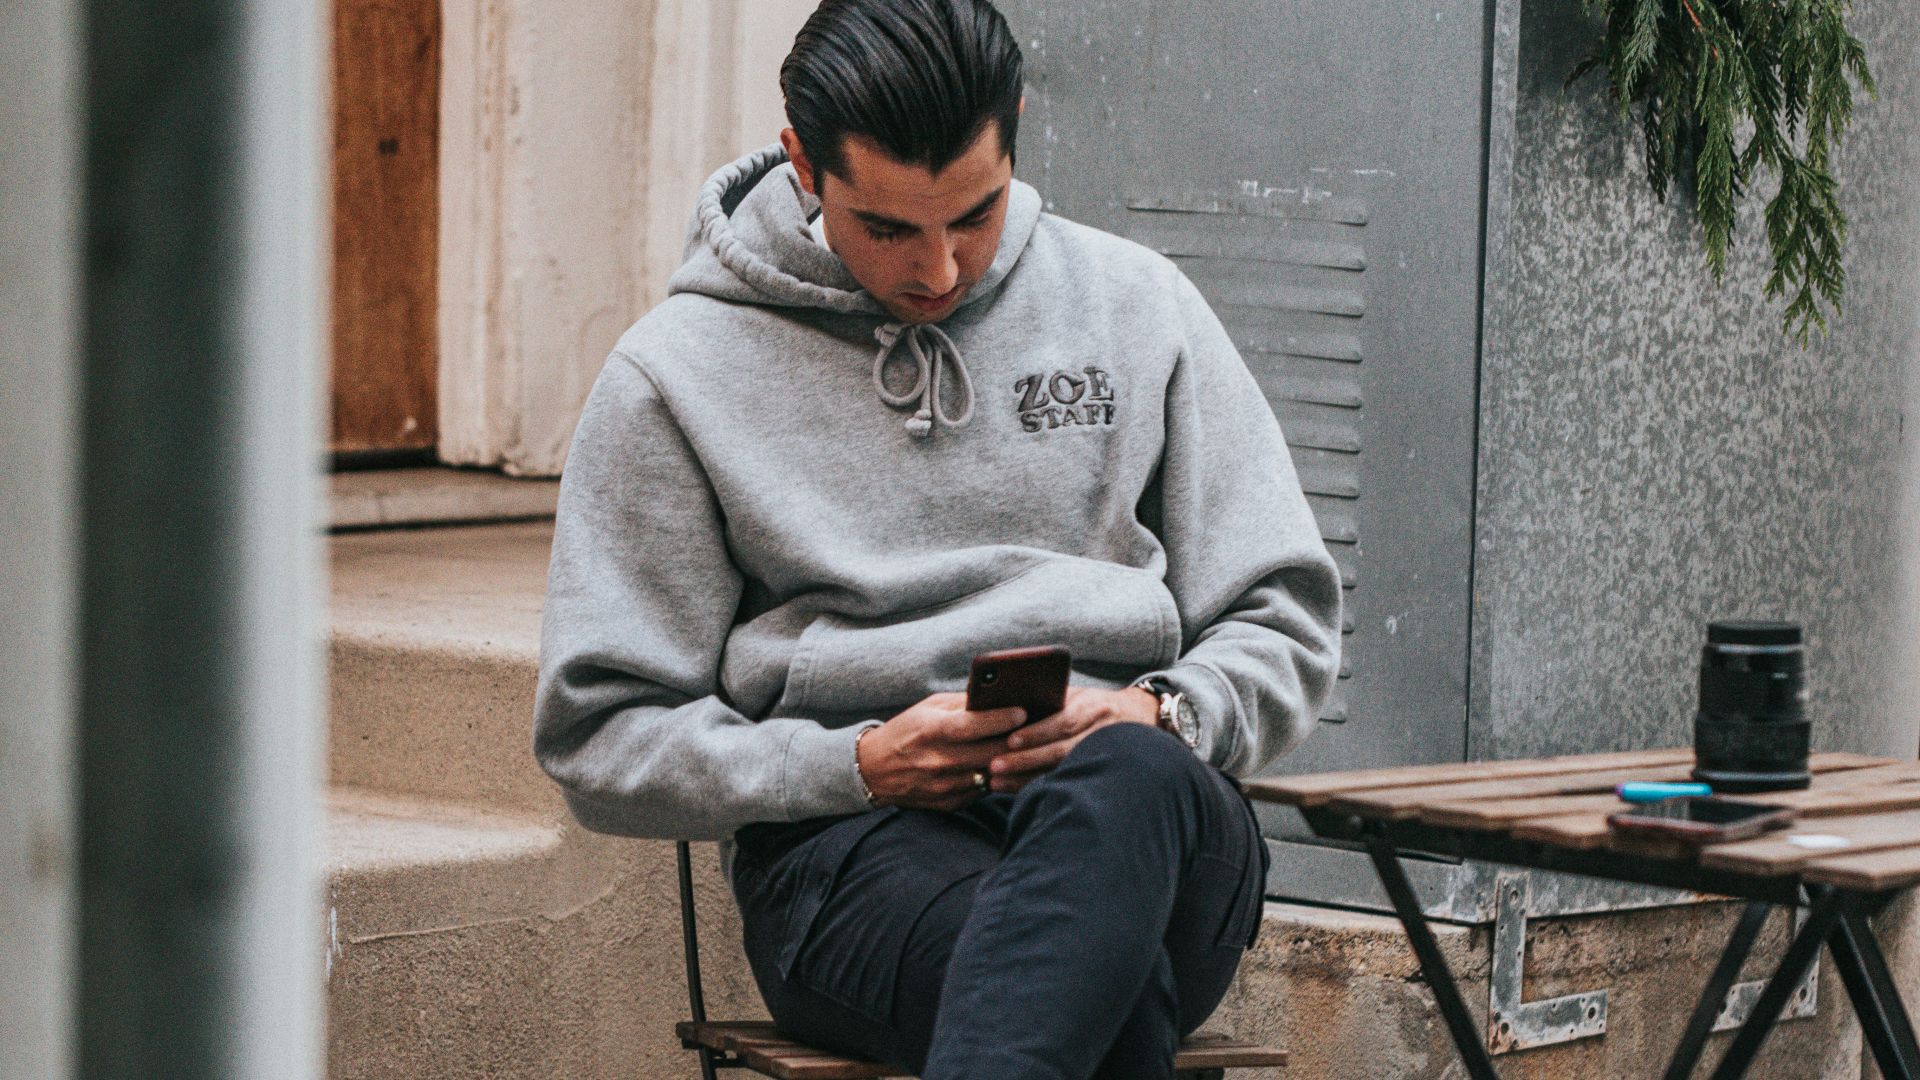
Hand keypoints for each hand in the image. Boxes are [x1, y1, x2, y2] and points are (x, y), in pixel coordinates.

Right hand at [857, 693, 1026, 810]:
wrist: (873, 770)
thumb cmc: (906, 731)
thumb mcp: (928, 708)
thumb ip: (962, 703)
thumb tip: (998, 695)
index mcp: (932, 731)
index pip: (973, 725)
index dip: (1001, 718)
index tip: (1022, 711)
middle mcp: (938, 761)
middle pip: (990, 753)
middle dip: (1015, 741)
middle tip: (1035, 729)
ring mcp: (944, 786)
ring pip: (991, 774)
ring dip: (1010, 762)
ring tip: (1026, 748)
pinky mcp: (949, 803)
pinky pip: (983, 791)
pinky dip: (995, 778)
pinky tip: (1005, 766)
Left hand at [987, 685, 1159, 792]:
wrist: (1137, 719)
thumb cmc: (1093, 704)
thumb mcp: (1077, 695)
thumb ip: (1051, 699)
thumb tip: (1005, 705)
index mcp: (1092, 707)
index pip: (1064, 721)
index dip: (1038, 732)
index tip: (1011, 740)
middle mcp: (1100, 732)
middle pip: (1061, 749)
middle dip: (1026, 760)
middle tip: (994, 766)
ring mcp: (1102, 755)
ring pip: (1062, 770)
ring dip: (1027, 778)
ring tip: (996, 782)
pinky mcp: (1100, 774)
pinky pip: (1066, 783)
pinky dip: (1040, 787)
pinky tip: (1016, 792)